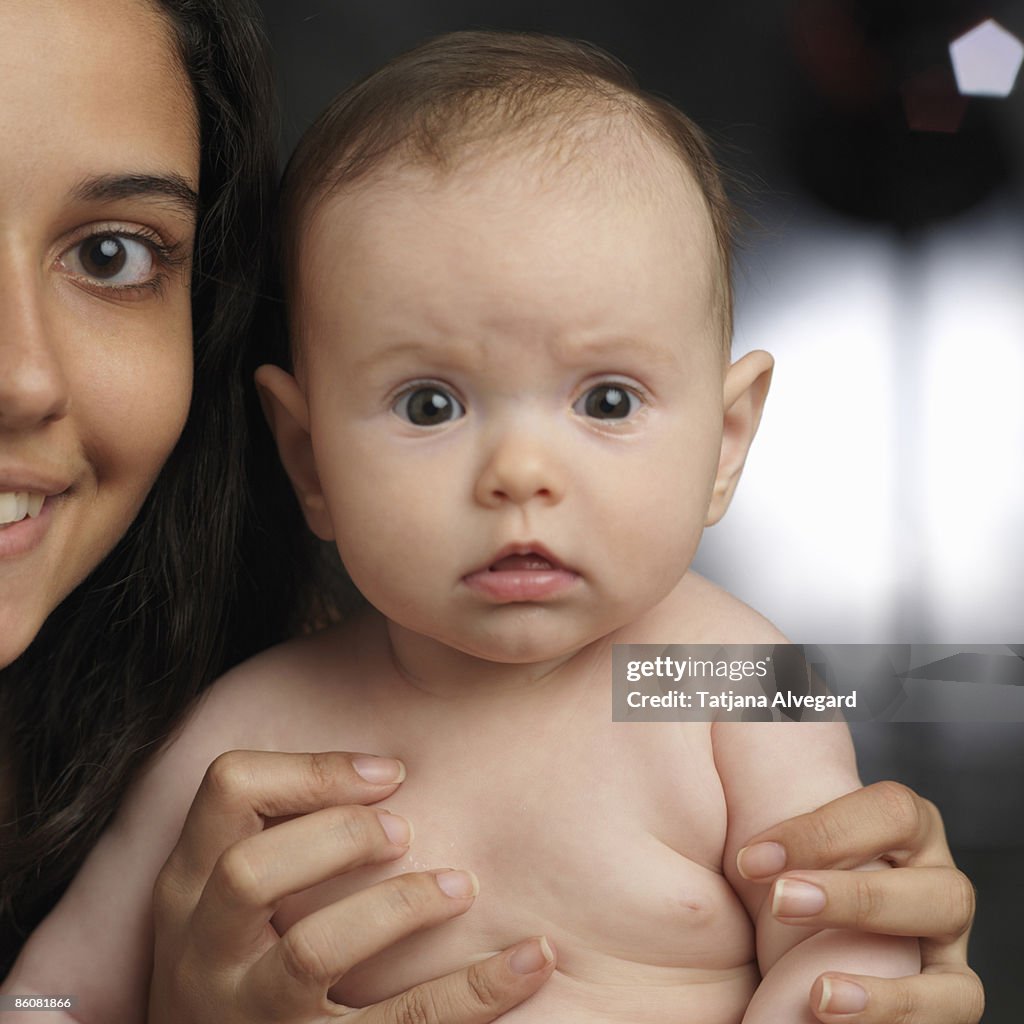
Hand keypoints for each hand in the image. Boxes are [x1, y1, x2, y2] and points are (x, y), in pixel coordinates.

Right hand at [149, 750, 554, 1022]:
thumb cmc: (247, 964)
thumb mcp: (230, 903)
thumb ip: (278, 837)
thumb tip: (391, 769)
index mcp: (185, 890)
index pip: (228, 789)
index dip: (314, 768)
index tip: (390, 773)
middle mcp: (201, 956)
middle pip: (249, 870)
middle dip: (339, 834)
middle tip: (404, 830)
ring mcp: (247, 1019)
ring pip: (312, 952)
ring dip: (399, 906)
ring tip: (460, 885)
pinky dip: (475, 991)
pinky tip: (531, 958)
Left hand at [736, 781, 982, 1023]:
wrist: (773, 960)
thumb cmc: (769, 880)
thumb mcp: (756, 820)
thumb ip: (746, 760)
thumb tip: (712, 692)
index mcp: (894, 827)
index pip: (888, 810)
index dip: (822, 833)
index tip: (748, 860)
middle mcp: (931, 878)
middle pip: (934, 879)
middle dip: (855, 896)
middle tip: (780, 906)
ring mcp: (945, 941)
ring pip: (953, 943)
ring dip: (889, 969)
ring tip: (818, 996)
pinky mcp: (945, 997)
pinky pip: (954, 1005)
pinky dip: (900, 1014)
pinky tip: (835, 1013)